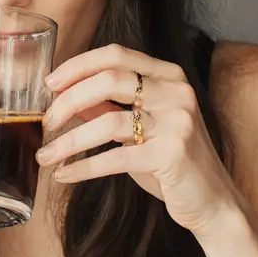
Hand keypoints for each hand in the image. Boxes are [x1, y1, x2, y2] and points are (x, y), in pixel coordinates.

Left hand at [35, 44, 241, 237]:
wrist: (212, 201)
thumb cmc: (171, 162)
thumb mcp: (139, 129)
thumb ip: (107, 108)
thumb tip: (63, 98)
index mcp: (169, 76)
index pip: (116, 55)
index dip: (78, 66)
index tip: (49, 84)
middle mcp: (176, 92)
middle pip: (108, 80)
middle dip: (68, 100)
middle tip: (46, 122)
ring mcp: (177, 122)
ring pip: (108, 120)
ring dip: (68, 140)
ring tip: (45, 156)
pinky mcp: (172, 154)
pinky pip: (115, 157)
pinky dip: (83, 166)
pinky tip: (63, 174)